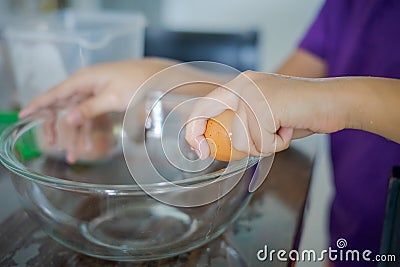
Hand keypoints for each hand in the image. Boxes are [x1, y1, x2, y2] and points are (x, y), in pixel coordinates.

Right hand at [19, 58, 176, 162]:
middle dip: (57, 126)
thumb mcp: (113, 98)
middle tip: (50, 143)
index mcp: (86, 79)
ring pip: (80, 115)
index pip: (56, 93)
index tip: (23, 115)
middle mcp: (89, 84)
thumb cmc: (139, 83)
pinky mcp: (108, 99)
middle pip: (65, 106)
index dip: (39, 104)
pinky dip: (91, 131)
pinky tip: (90, 146)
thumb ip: (89, 109)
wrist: (161, 79)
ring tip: (74, 155)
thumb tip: (68, 119)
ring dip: (77, 135)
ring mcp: (98, 92)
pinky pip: (93, 117)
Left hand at [185, 71, 345, 158]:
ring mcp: (254, 93)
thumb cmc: (302, 112)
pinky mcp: (266, 105)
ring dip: (266, 144)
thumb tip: (222, 145)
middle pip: (214, 119)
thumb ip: (244, 124)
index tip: (197, 148)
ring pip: (243, 140)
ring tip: (283, 129)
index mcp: (241, 85)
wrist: (335, 101)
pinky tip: (290, 128)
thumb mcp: (266, 116)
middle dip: (213, 139)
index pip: (205, 105)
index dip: (194, 127)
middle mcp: (244, 84)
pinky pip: (263, 142)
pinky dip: (279, 144)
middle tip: (216, 150)